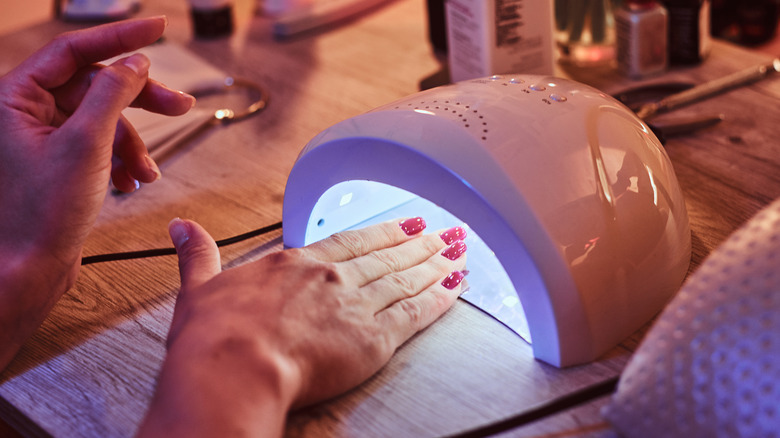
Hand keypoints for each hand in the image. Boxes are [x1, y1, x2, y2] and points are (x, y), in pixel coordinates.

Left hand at [0, 17, 193, 369]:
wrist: (30, 268)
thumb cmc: (42, 213)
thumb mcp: (86, 143)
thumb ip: (112, 93)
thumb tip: (135, 62)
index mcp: (15, 98)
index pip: (74, 50)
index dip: (120, 38)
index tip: (159, 27)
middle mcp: (25, 112)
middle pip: (95, 84)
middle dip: (139, 101)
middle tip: (179, 105)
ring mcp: (43, 137)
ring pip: (103, 118)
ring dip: (133, 143)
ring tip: (146, 172)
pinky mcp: (59, 160)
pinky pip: (100, 143)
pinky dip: (121, 159)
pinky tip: (129, 182)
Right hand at [138, 217, 467, 436]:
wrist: (231, 368)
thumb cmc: (212, 337)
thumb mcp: (198, 289)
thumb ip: (198, 256)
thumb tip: (182, 228)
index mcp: (294, 263)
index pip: (349, 242)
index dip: (382, 233)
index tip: (405, 224)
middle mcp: (331, 277)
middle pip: (386, 256)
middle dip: (420, 244)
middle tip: (447, 232)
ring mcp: (355, 305)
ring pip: (405, 279)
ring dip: (436, 264)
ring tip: (460, 251)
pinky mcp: (374, 339)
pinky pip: (415, 313)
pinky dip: (439, 298)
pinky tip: (456, 287)